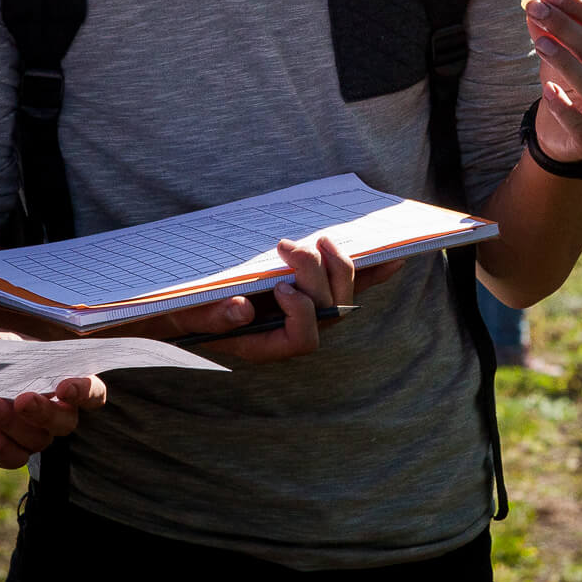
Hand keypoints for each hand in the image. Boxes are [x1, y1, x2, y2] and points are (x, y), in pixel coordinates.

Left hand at [0, 321, 106, 468]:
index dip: (86, 393)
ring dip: (11, 423)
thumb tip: (32, 373)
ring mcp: (29, 433)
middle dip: (45, 413)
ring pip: (38, 441)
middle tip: (21, 399)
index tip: (64, 387)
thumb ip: (22, 358)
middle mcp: (52, 411)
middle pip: (67, 424)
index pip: (92, 393)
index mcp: (61, 379)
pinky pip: (14, 458)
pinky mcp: (4, 449)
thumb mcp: (1, 343)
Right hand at [144, 235, 356, 364]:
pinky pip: (350, 283)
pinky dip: (374, 271)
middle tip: (288, 246)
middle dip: (317, 276)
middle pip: (329, 310)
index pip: (303, 338)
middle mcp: (293, 329)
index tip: (280, 286)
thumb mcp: (189, 314)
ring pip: (343, 294)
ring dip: (340, 265)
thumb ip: (212, 315)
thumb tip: (240, 309)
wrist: (185, 304)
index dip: (302, 313)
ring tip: (321, 239)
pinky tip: (396, 259)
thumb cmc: (186, 311)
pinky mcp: (314, 290)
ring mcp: (307, 310)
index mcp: (267, 343)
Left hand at [522, 0, 581, 164]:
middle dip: (567, 29)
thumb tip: (533, 2)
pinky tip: (547, 89)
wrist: (563, 135)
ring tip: (539, 43)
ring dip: (566, 63)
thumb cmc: (571, 84)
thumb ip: (551, 29)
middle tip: (536, 10)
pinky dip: (564, 108)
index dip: (581, 9)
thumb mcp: (562, 53)